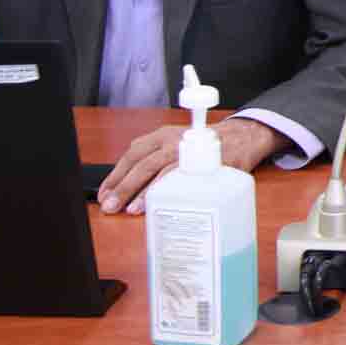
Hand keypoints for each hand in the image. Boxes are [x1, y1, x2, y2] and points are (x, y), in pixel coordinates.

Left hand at [97, 117, 287, 214]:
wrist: (241, 137)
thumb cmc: (203, 146)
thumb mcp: (174, 145)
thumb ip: (152, 161)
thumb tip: (126, 188)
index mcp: (162, 135)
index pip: (132, 154)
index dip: (116, 176)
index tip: (105, 195)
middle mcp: (175, 140)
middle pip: (144, 164)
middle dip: (125, 187)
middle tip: (112, 206)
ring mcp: (193, 151)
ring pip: (164, 171)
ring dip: (147, 192)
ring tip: (134, 209)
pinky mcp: (209, 163)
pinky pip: (189, 180)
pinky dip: (175, 192)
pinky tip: (166, 204)